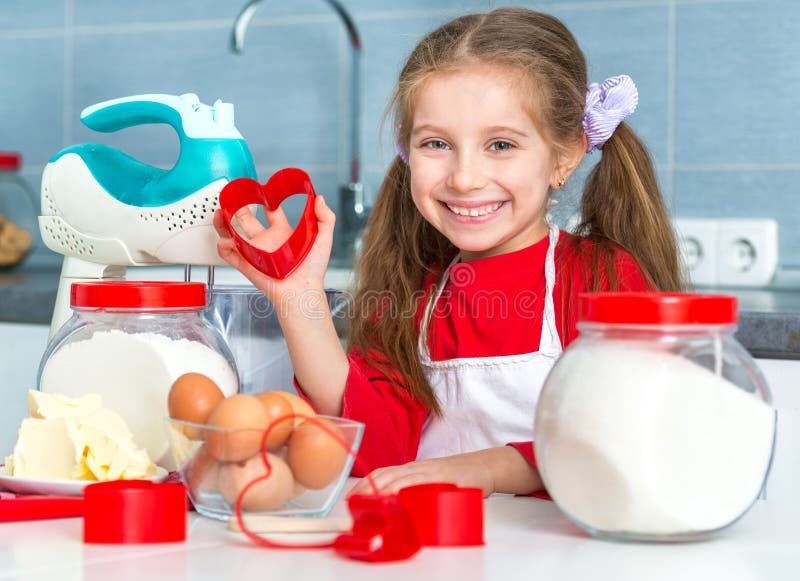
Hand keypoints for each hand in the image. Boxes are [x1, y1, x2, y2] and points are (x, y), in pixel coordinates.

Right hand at [213, 195, 335, 302]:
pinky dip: (223, 247)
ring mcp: (255, 253)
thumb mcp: (324, 239)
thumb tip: (319, 198)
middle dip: (237, 209)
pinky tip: (226, 240)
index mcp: (283, 233)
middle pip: (247, 221)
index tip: (260, 190)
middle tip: (232, 199)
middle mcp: (267, 241)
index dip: (266, 199)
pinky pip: (230, 256)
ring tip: (220, 214)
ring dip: (223, 224)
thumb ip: (326, 217)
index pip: (272, 212)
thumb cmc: (314, 270)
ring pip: (233, 235)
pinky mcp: (247, 266)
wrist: (303, 292)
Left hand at [348, 452, 496, 497]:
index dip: (364, 483)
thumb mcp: (432, 482)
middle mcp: (416, 467)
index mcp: (412, 469)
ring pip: (397, 477)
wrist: (482, 466)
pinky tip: (393, 494)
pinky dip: (402, 486)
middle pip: (384, 474)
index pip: (382, 473)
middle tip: (352, 502)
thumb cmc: (457, 476)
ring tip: (366, 501)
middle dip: (366, 488)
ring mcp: (427, 471)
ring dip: (379, 488)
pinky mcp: (439, 477)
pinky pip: (416, 480)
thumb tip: (401, 509)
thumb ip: (417, 490)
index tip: (351, 497)